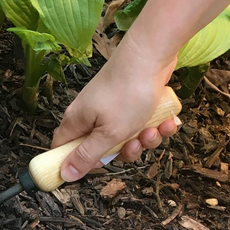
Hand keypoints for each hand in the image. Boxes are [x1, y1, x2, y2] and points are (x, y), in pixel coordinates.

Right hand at [52, 41, 179, 182]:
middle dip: (124, 151)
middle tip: (134, 144)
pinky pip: (141, 124)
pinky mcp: (132, 101)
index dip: (76, 163)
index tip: (96, 168)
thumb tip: (64, 174)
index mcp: (78, 121)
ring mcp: (112, 107)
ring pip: (126, 137)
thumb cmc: (128, 93)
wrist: (152, 55)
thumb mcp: (108, 133)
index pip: (64, 149)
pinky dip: (155, 125)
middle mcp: (92, 114)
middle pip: (102, 148)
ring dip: (144, 139)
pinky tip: (165, 120)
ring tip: (154, 128)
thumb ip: (87, 156)